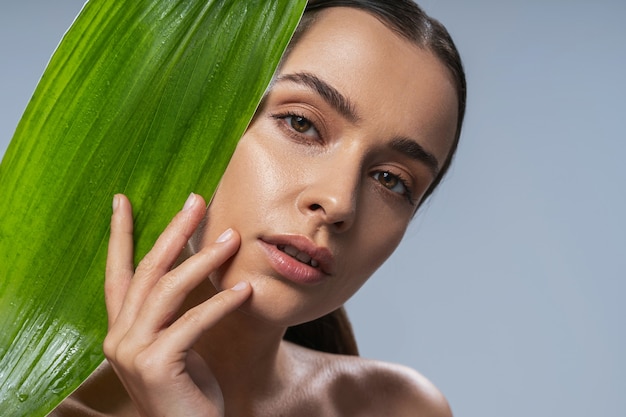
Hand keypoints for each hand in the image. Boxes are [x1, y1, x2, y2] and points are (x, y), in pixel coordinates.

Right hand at [103, 193, 251, 416]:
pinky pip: (193, 321)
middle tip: (197, 200)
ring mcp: (132, 351)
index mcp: (121, 329)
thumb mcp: (176, 343)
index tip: (122, 200)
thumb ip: (173, 311)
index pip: (117, 273)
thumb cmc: (187, 390)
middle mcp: (118, 337)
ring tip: (233, 238)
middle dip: (174, 230)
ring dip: (204, 259)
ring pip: (169, 289)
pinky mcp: (156, 364)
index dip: (119, 235)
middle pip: (148, 270)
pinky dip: (221, 303)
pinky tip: (245, 290)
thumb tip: (199, 262)